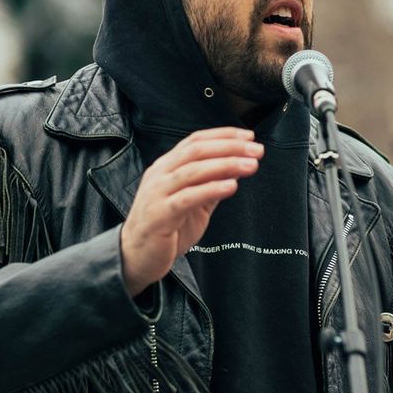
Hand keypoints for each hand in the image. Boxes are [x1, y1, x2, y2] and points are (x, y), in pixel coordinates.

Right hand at [120, 128, 262, 296]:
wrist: (136, 256)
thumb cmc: (165, 228)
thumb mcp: (193, 203)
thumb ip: (211, 185)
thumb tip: (236, 169)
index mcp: (166, 167)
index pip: (195, 141)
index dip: (223, 136)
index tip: (249, 137)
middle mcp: (160, 175)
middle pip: (196, 151)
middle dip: (229, 147)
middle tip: (256, 150)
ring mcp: (157, 193)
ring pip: (193, 170)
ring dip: (225, 165)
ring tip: (250, 165)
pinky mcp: (159, 214)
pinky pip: (187, 197)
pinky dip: (211, 189)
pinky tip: (231, 186)